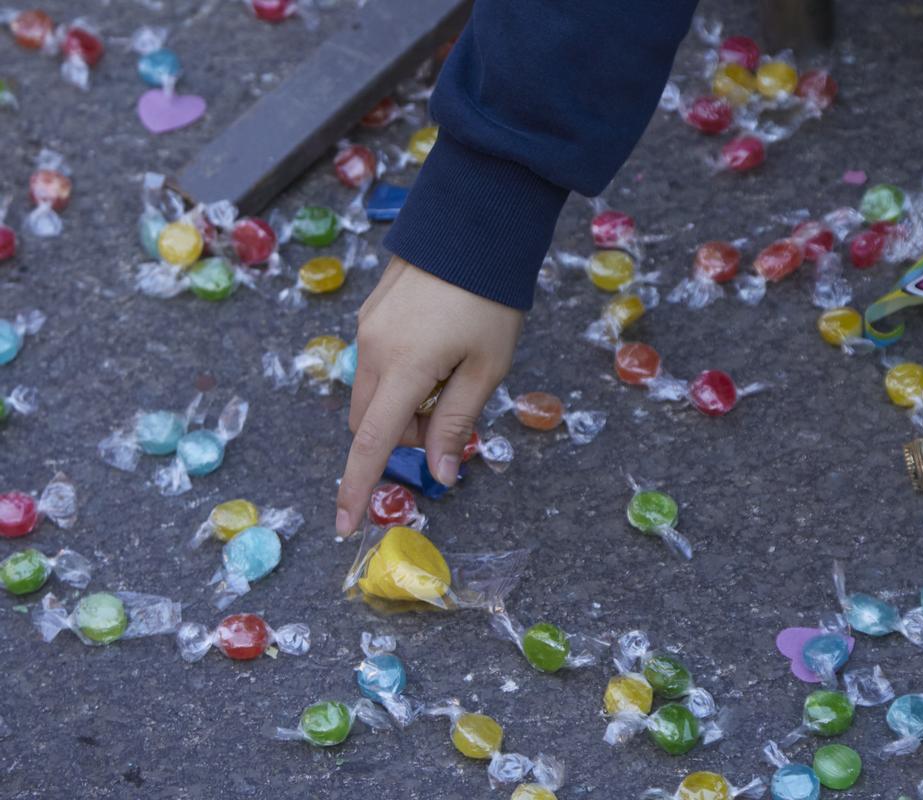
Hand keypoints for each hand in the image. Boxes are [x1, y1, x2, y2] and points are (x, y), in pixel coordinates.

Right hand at [335, 257, 522, 536]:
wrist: (475, 222)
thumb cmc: (491, 299)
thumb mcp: (487, 368)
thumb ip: (456, 422)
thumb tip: (438, 475)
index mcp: (404, 368)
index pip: (372, 443)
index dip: (358, 487)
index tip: (347, 525)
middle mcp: (372, 350)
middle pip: (370, 422)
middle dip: (403, 436)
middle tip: (451, 419)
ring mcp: (367, 328)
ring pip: (372, 394)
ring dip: (402, 406)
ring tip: (451, 376)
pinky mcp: (370, 313)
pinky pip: (375, 363)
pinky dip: (400, 378)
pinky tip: (437, 350)